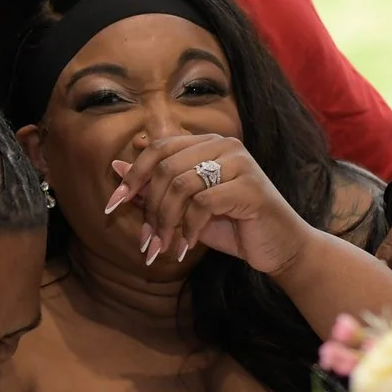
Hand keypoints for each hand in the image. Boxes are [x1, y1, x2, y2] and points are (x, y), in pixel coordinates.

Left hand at [107, 132, 322, 276]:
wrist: (280, 248)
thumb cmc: (233, 226)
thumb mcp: (186, 209)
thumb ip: (156, 188)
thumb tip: (116, 167)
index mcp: (207, 144)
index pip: (158, 148)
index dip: (132, 176)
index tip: (112, 206)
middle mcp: (224, 146)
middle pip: (165, 168)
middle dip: (150, 209)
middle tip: (147, 241)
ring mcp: (239, 163)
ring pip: (181, 186)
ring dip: (166, 222)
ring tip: (165, 248)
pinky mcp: (249, 187)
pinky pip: (202, 203)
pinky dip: (189, 229)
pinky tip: (189, 246)